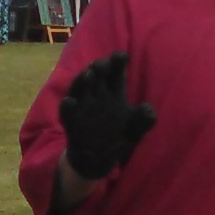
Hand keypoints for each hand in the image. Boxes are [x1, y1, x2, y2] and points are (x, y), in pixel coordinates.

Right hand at [57, 51, 157, 180]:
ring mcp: (82, 107)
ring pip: (80, 89)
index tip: (122, 56)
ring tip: (88, 75)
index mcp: (114, 94)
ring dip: (82, 81)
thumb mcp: (136, 130)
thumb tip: (147, 108)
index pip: (115, 74)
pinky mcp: (71, 121)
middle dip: (99, 68)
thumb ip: (144, 120)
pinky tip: (70, 101)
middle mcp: (97, 97)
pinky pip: (67, 112)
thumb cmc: (118, 139)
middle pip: (97, 77)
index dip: (117, 63)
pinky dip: (68, 106)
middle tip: (103, 63)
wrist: (98, 159)